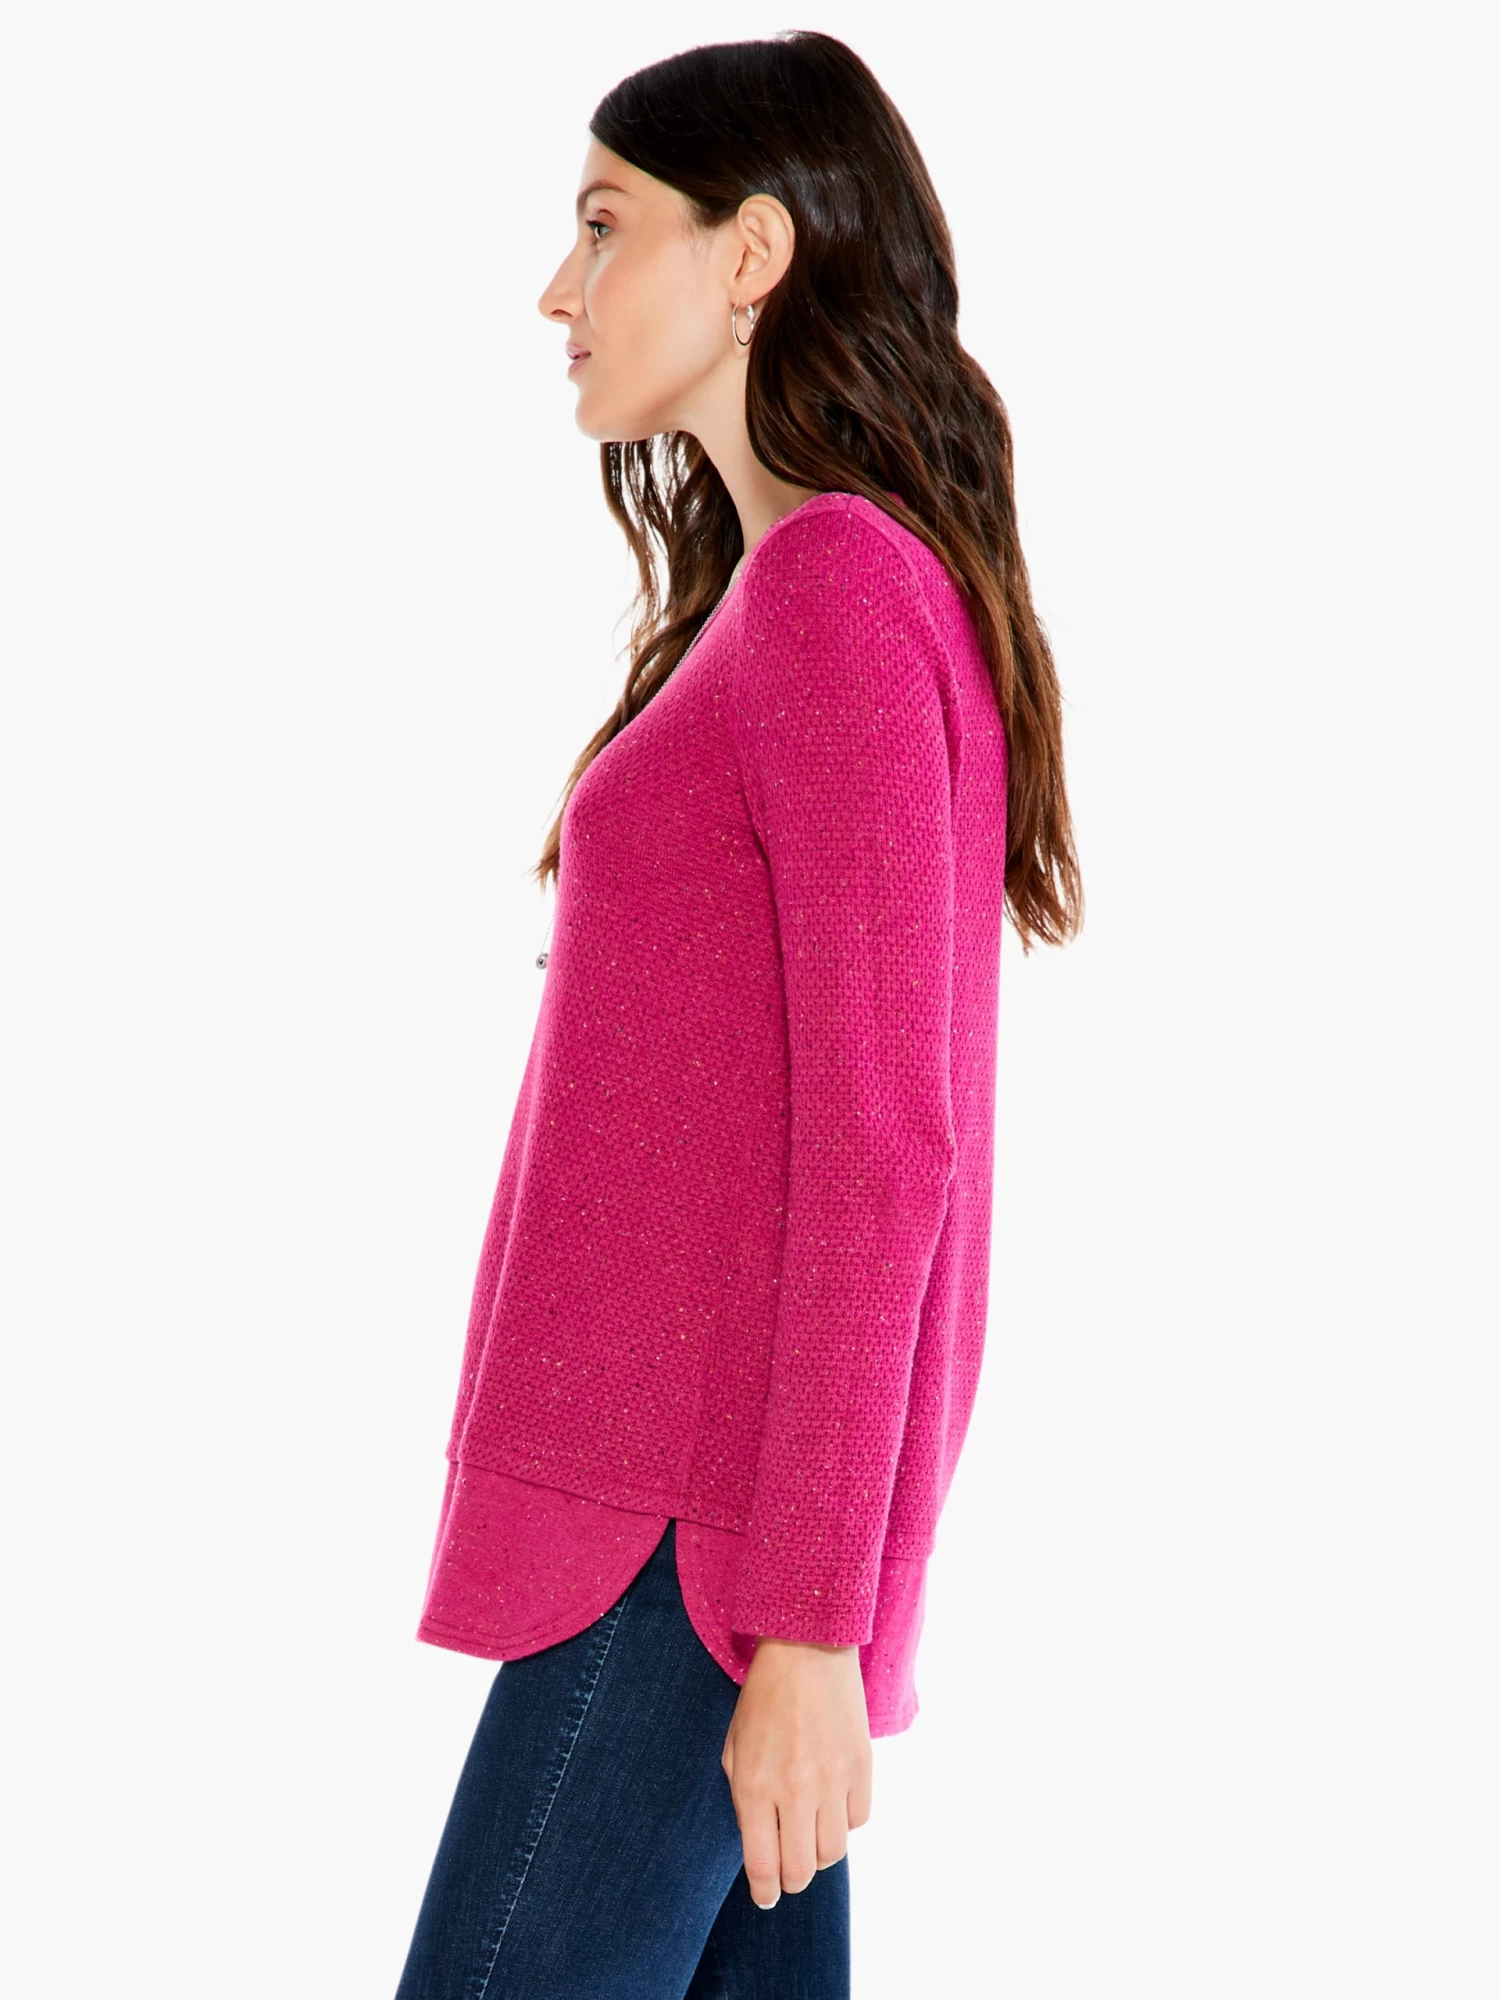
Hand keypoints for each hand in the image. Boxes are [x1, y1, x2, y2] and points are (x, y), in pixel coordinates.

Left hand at [720, 1635, 873, 1908]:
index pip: (762, 1867)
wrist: (807, 1652)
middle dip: (791, 1879)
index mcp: (754, 1786)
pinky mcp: (862, 1768)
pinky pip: (857, 1821)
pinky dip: (844, 1822)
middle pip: (800, 1871)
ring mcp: (832, 1782)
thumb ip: (743, 1799)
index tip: (765, 1897)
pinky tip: (832, 1802)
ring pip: (832, 1853)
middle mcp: (794, 1791)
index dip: (764, 1893)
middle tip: (787, 1869)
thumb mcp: (734, 1747)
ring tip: (809, 1834)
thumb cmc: (762, 1699)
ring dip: (818, 1852)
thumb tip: (758, 1844)